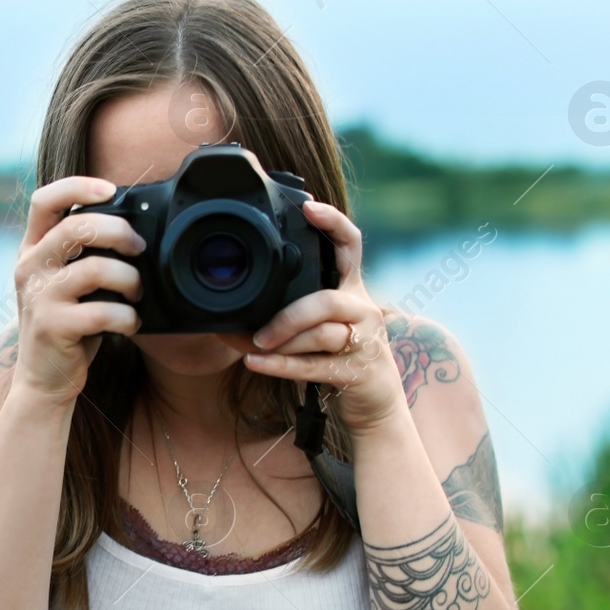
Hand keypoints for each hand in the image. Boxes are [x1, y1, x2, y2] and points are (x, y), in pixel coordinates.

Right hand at [11, 177, 146, 404]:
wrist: (44, 379)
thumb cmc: (68, 325)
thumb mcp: (67, 282)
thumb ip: (86, 254)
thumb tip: (134, 229)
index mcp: (33, 249)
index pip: (45, 200)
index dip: (79, 186)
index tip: (111, 190)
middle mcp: (29, 267)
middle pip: (77, 227)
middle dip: (119, 232)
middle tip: (139, 248)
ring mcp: (38, 297)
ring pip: (95, 269)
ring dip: (130, 279)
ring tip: (137, 292)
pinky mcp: (52, 327)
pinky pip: (102, 311)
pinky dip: (127, 316)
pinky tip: (131, 323)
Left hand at [226, 200, 405, 433]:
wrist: (377, 403)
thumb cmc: (339, 357)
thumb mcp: (320, 326)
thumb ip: (292, 310)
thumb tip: (232, 314)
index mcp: (351, 290)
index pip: (350, 246)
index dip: (333, 222)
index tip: (308, 206)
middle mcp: (362, 310)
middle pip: (327, 301)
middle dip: (288, 315)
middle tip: (257, 331)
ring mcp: (364, 341)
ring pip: (321, 334)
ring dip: (283, 341)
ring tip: (252, 347)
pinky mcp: (358, 371)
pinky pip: (315, 365)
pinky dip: (281, 365)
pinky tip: (255, 362)